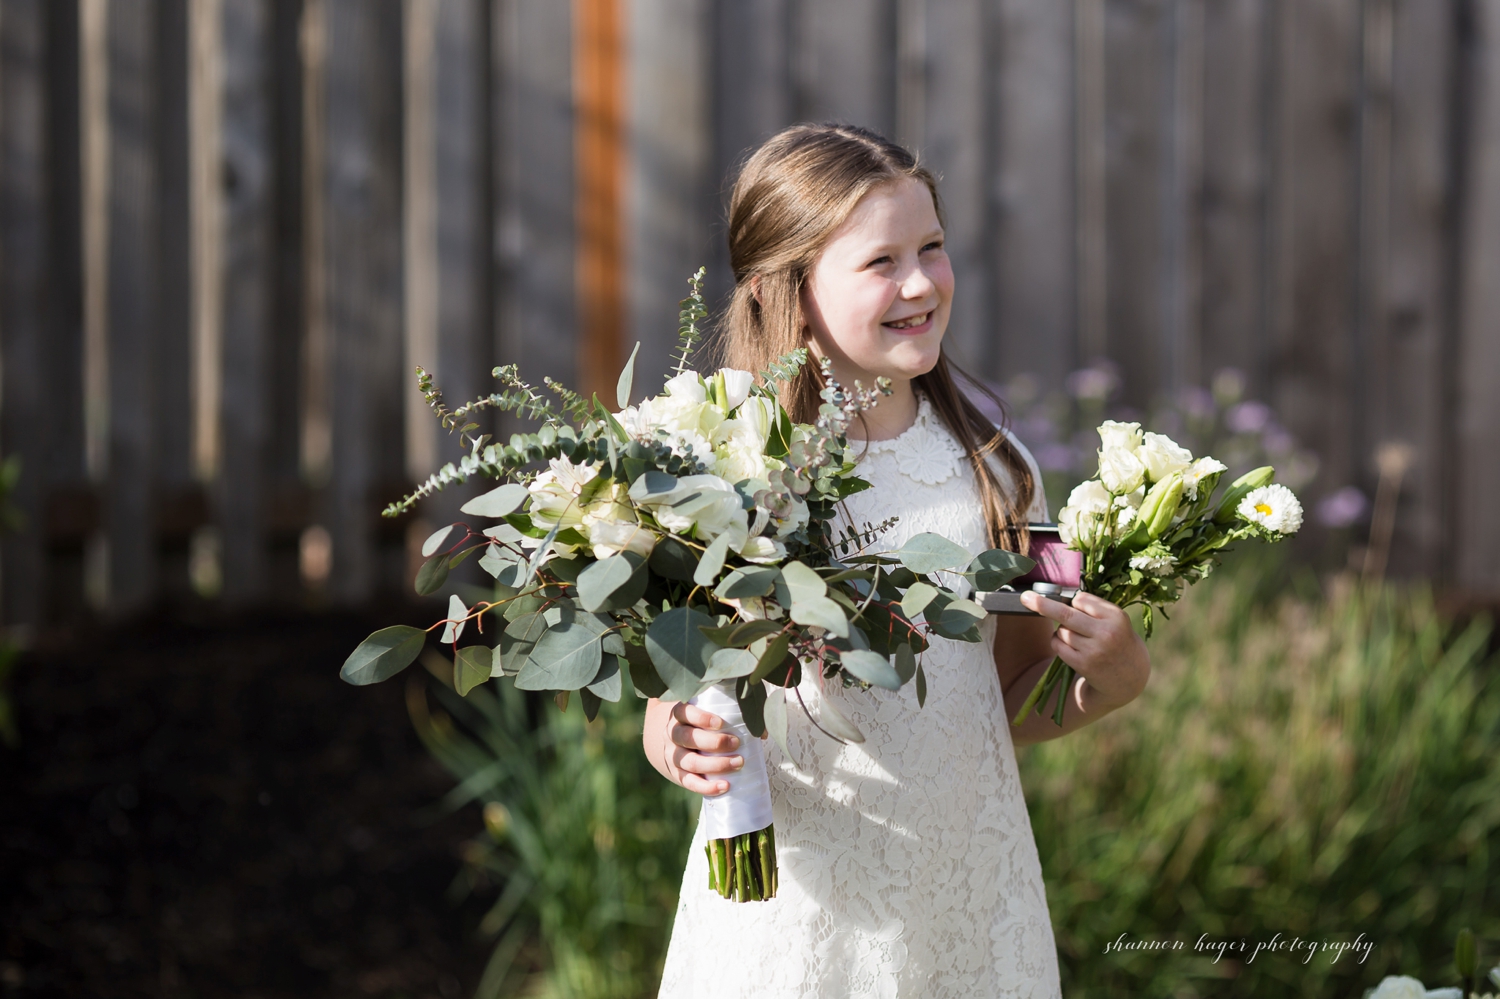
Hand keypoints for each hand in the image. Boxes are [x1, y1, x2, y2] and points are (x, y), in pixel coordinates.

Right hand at [654, 701, 744, 797]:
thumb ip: (730, 715)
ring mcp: (673, 756)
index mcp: (679, 715)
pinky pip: (690, 782)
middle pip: (688, 738)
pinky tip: (725, 786)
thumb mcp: (705, 713)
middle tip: (736, 743)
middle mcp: (672, 734)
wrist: (664, 740)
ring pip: (690, 762)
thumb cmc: (696, 724)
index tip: (721, 723)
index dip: (701, 718)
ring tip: (738, 763)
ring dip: (715, 765)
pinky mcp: (677, 774)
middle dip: (714, 742)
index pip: (685, 712)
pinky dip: (707, 787)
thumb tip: (761, 732)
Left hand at [1020, 590, 1150, 711]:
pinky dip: (1058, 642)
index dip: (1076, 603)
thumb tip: (1056, 598)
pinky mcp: (1083, 664)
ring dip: (1062, 631)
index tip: (1075, 604)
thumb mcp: (1116, 621)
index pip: (1081, 600)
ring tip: (1080, 638)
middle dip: (1043, 604)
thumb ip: (1094, 608)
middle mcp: (1106, 633)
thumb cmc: (1118, 640)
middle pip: (1065, 613)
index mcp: (1116, 617)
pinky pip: (1058, 645)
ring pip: (1061, 630)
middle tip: (1026, 597)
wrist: (1129, 677)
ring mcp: (1094, 650)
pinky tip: (1071, 647)